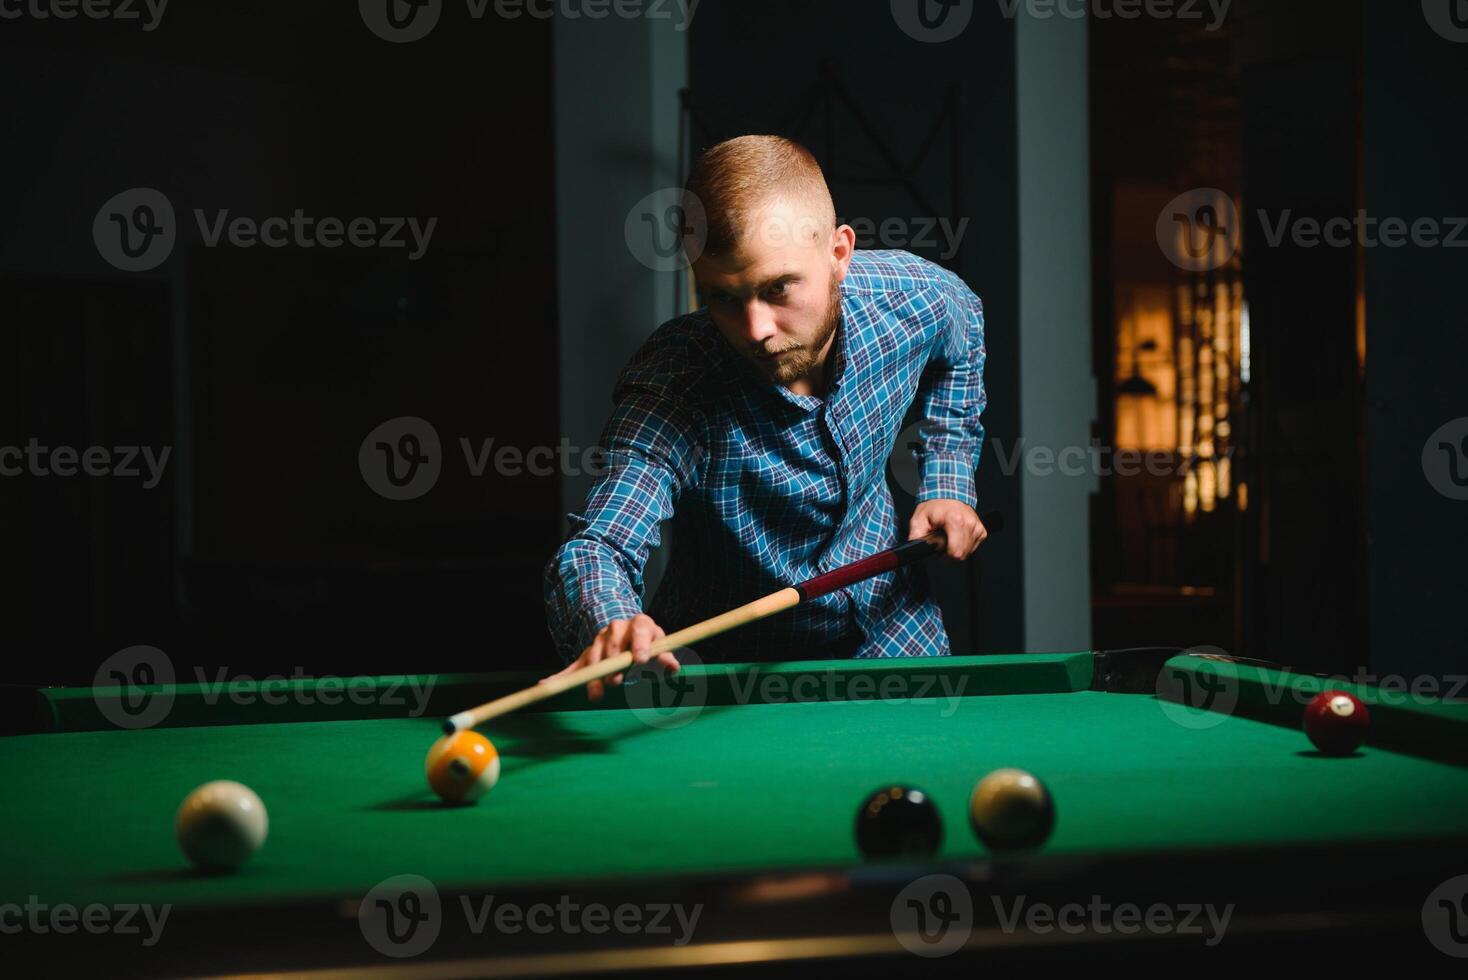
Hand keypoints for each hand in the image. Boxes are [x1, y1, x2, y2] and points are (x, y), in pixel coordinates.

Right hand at [538, 613, 679, 701]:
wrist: (630, 632)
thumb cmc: (650, 644)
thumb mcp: (661, 648)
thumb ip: (665, 659)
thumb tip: (673, 668)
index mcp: (640, 624)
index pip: (640, 630)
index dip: (640, 644)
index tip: (640, 660)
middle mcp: (617, 629)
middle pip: (613, 644)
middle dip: (614, 663)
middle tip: (616, 681)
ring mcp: (600, 641)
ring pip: (594, 656)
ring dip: (594, 675)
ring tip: (596, 694)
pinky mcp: (587, 655)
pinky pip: (573, 665)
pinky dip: (561, 676)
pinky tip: (545, 684)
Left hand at [909, 499, 987, 559]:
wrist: (947, 494)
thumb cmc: (934, 506)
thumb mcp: (918, 520)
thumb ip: (917, 538)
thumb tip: (918, 550)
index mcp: (955, 521)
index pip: (955, 552)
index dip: (943, 554)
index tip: (938, 544)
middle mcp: (969, 523)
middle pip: (961, 554)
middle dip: (949, 551)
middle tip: (941, 539)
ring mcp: (977, 527)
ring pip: (967, 552)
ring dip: (956, 547)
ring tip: (949, 535)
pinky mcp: (981, 531)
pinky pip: (972, 548)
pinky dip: (963, 544)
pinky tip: (956, 534)